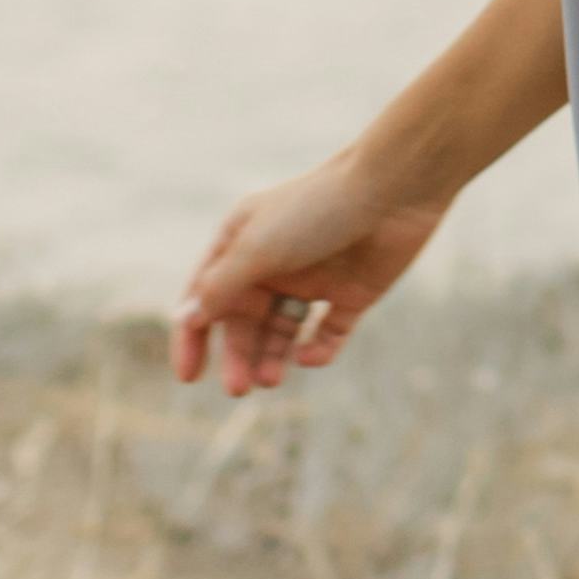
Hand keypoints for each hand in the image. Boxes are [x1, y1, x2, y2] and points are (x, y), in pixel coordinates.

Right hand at [167, 152, 451, 394]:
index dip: (193, 336)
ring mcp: (313, 279)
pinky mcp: (352, 294)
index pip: (205, 296)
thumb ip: (219, 288)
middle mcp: (274, 262)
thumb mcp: (257, 250)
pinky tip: (308, 355)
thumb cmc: (316, 210)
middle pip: (245, 322)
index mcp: (241, 243)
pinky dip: (316, 350)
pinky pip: (327, 333)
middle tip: (238, 388)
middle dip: (238, 356)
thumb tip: (186, 318)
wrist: (393, 190)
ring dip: (272, 357)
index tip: (187, 377)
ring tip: (270, 379)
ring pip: (283, 332)